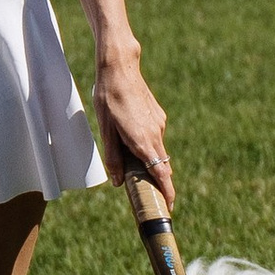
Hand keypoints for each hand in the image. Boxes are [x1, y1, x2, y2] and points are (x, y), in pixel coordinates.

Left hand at [94, 51, 172, 203]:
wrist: (120, 68)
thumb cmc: (109, 98)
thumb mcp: (106, 131)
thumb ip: (113, 158)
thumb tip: (119, 182)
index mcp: (143, 141)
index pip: (161, 173)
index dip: (167, 192)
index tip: (169, 206)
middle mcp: (155, 134)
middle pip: (161, 165)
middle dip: (156, 181)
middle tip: (145, 193)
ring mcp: (158, 124)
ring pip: (157, 151)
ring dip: (149, 160)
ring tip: (129, 160)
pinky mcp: (157, 116)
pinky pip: (155, 137)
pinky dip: (147, 144)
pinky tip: (129, 134)